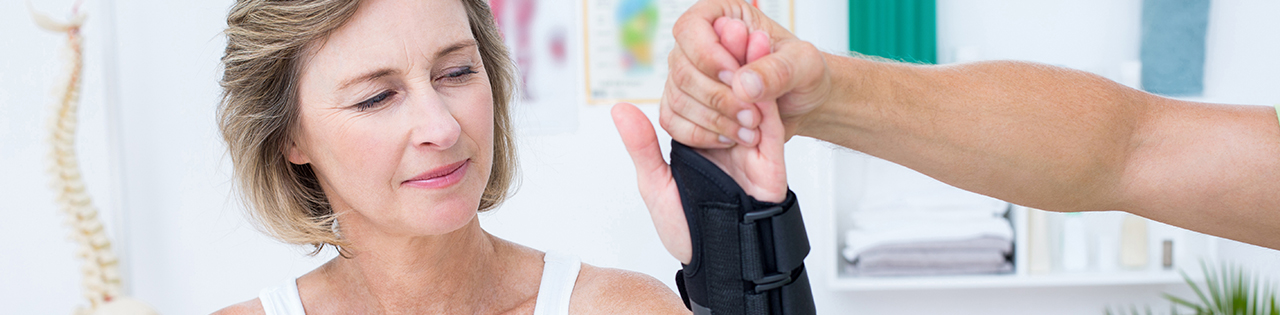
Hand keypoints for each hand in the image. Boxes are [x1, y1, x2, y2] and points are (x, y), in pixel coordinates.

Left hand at [614, 32, 785, 263]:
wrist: (721, 260)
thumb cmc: (691, 229)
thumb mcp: (656, 185)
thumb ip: (642, 147)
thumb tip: (620, 111)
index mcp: (698, 138)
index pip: (699, 93)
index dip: (701, 64)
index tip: (700, 34)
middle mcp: (726, 136)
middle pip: (730, 88)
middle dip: (728, 57)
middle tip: (728, 26)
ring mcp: (750, 145)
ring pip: (753, 97)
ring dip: (749, 68)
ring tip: (744, 36)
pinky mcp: (770, 159)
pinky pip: (772, 124)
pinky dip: (765, 101)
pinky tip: (757, 81)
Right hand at [664, 0, 831, 147]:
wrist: (802, 104)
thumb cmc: (802, 75)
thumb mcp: (804, 65)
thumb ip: (778, 70)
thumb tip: (743, 84)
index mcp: (721, 17)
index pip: (691, 29)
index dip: (708, 56)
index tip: (736, 78)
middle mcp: (697, 46)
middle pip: (682, 71)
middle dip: (718, 98)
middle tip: (754, 115)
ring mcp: (686, 78)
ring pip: (677, 100)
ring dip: (715, 120)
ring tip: (751, 129)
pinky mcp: (684, 107)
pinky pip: (674, 123)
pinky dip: (702, 135)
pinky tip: (731, 137)